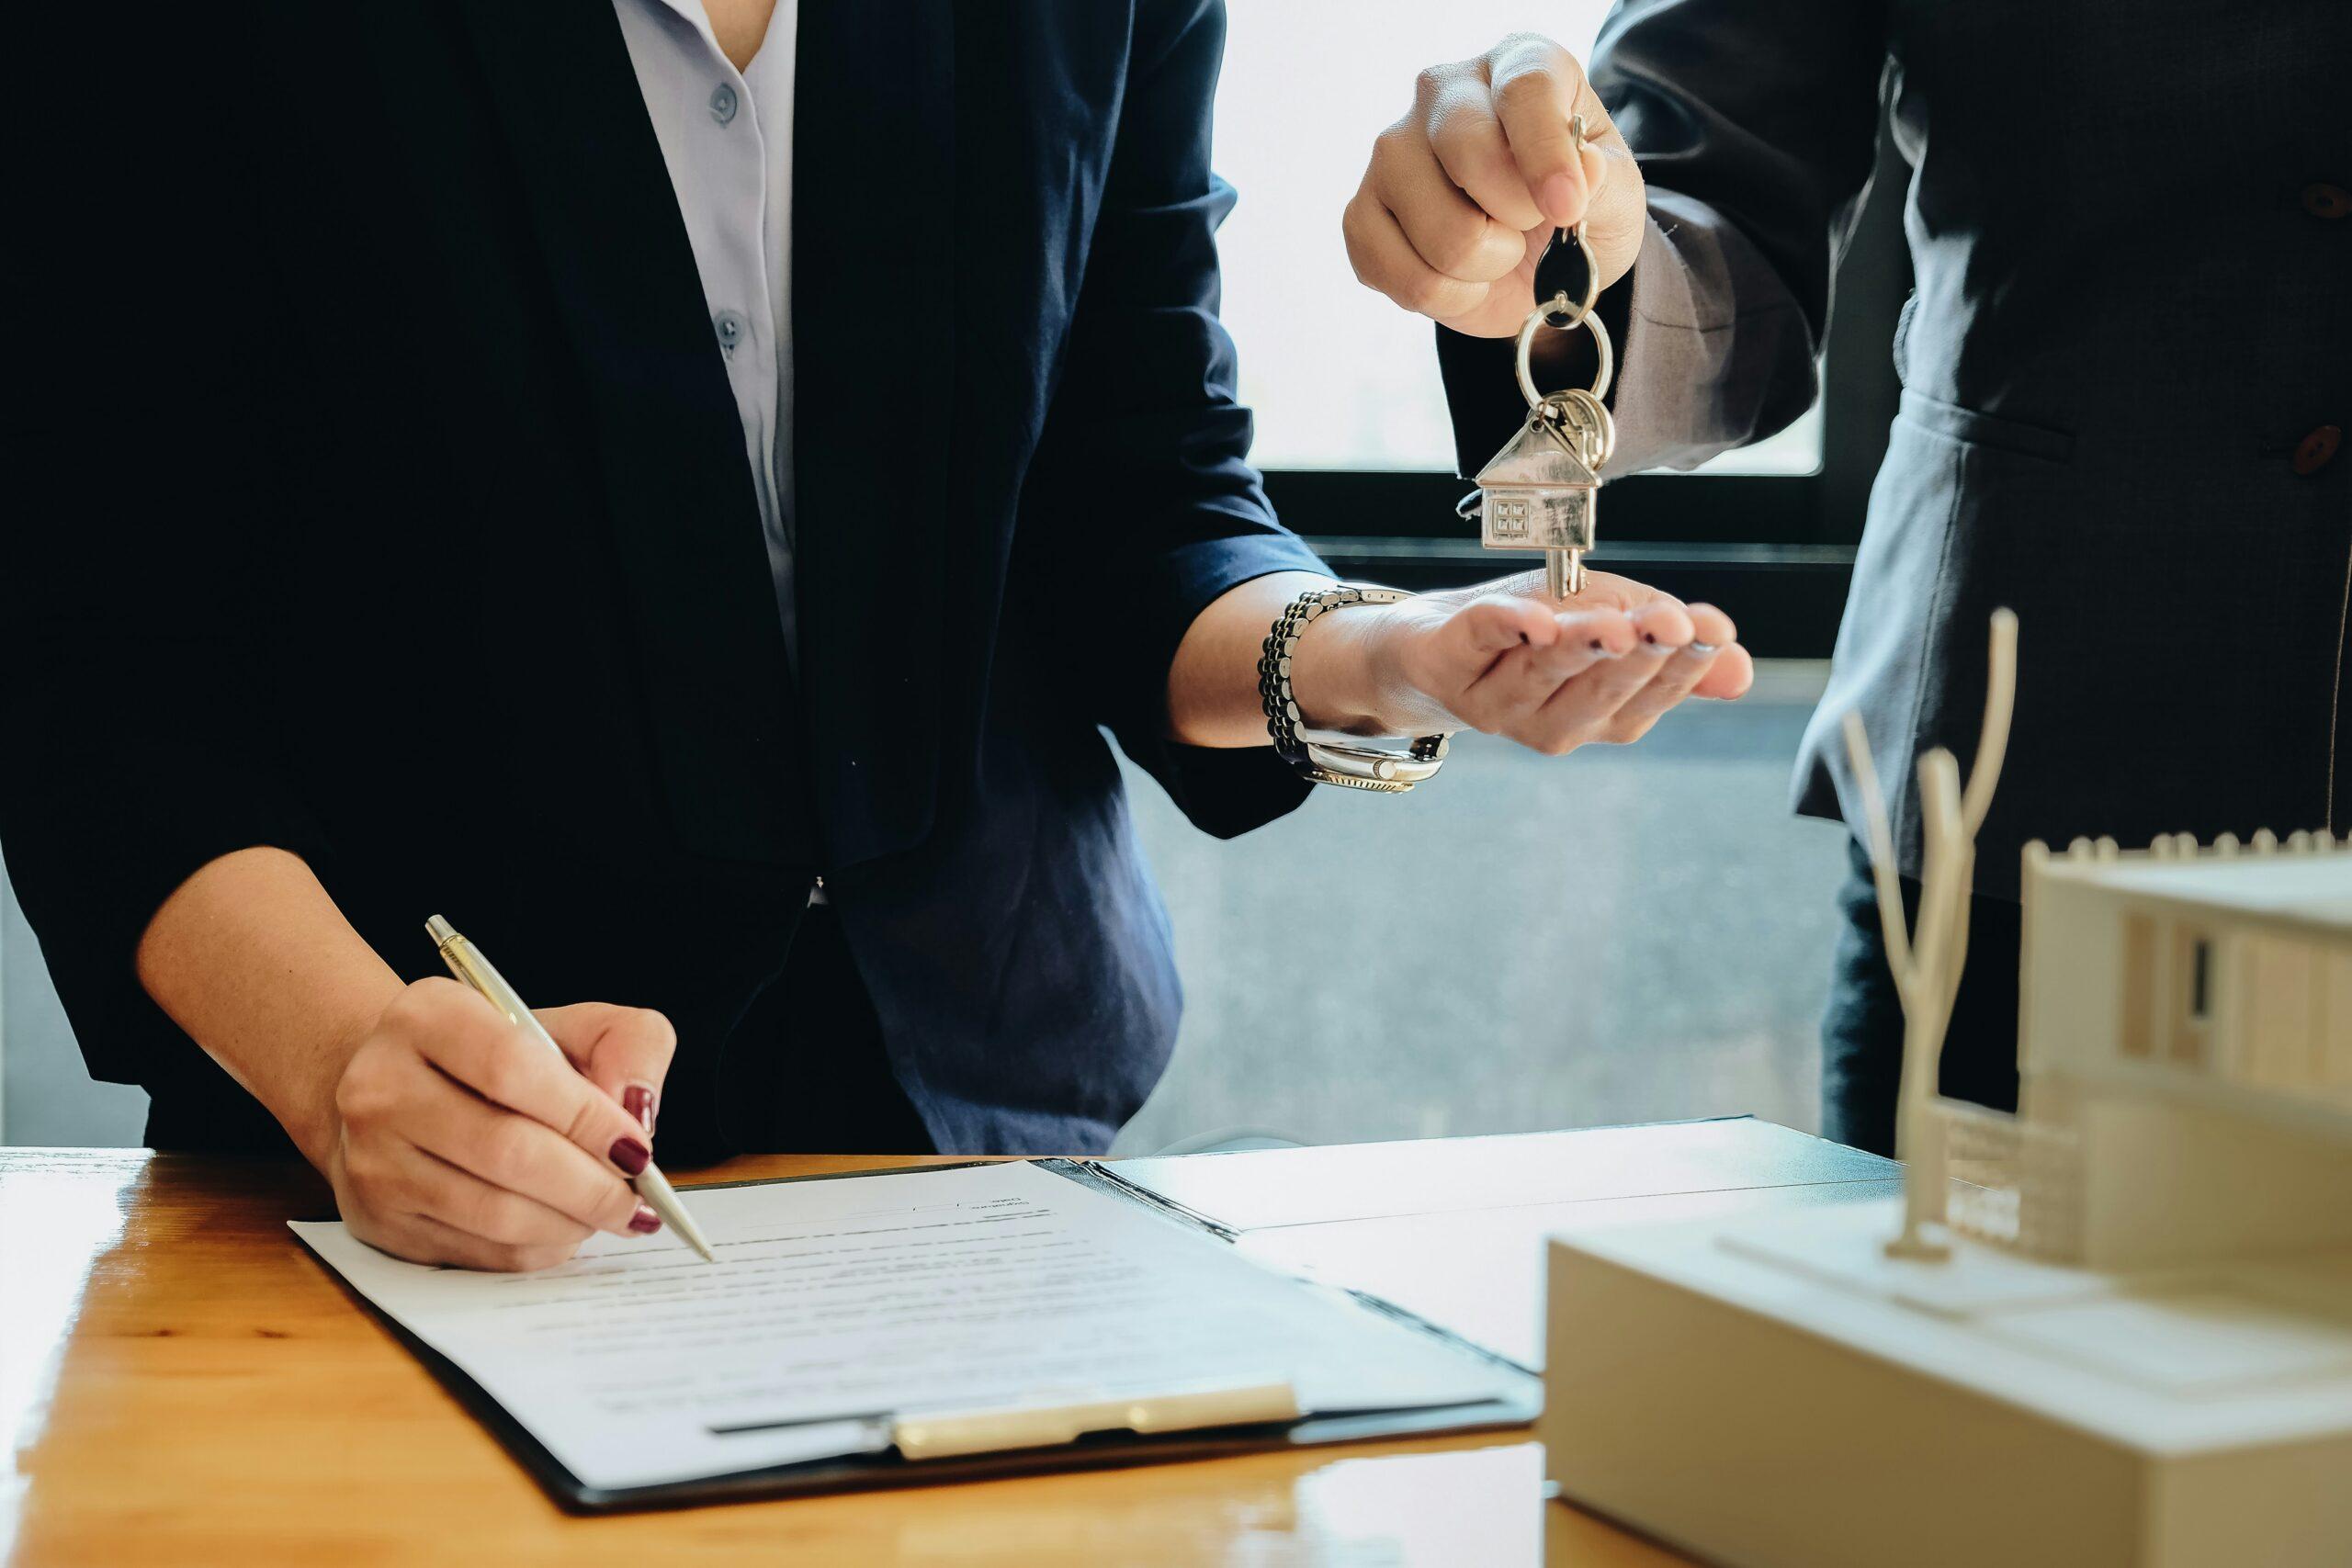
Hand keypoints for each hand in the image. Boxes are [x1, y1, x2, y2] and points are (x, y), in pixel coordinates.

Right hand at [325, 980, 676, 1270]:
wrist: (408, 1093)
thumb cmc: (504, 1059)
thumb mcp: (573, 1026)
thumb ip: (629, 1044)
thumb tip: (638, 1111)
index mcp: (428, 1015)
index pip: (512, 1067)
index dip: (585, 1116)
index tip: (636, 1146)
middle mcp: (382, 1084)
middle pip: (505, 1149)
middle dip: (590, 1185)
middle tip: (636, 1198)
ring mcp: (372, 1158)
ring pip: (493, 1211)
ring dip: (569, 1222)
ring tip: (607, 1212)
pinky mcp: (377, 1220)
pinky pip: (477, 1251)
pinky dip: (537, 1248)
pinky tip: (564, 1229)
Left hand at [1290, 572, 1752, 755]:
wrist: (1432, 639)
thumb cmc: (1530, 631)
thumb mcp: (1612, 625)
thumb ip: (1670, 648)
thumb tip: (1742, 670)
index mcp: (1598, 714)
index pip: (1649, 697)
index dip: (1682, 665)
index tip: (1712, 629)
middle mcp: (1550, 722)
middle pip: (1600, 694)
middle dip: (1638, 658)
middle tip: (1671, 625)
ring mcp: (1495, 702)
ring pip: (1543, 675)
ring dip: (1580, 649)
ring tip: (1615, 624)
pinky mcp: (1449, 666)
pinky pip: (1480, 643)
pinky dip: (1505, 629)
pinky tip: (1534, 618)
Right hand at [1346, 34, 1645, 338]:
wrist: (1538, 256)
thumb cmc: (1576, 205)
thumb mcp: (1616, 192)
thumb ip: (1603, 180)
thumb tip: (1579, 170)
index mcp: (1515, 64)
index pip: (1523, 92)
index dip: (1546, 156)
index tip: (1567, 209)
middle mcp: (1442, 93)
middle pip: (1468, 154)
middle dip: (1517, 217)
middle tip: (1532, 225)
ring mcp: (1390, 153)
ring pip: (1440, 233)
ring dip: (1486, 267)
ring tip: (1497, 250)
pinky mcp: (1360, 214)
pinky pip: (1402, 276)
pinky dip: (1448, 297)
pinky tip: (1462, 275)